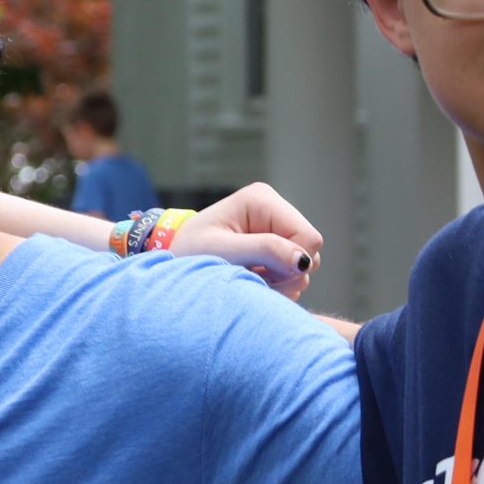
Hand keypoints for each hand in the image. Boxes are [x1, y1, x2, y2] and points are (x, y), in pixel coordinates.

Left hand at [169, 183, 323, 299]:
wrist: (172, 260)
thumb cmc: (189, 252)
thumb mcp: (223, 252)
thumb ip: (264, 250)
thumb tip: (303, 260)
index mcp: (262, 200)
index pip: (308, 238)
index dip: (292, 262)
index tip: (263, 273)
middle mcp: (274, 210)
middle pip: (310, 253)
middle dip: (285, 273)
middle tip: (250, 276)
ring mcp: (276, 229)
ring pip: (303, 266)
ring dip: (278, 281)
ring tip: (246, 276)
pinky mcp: (274, 246)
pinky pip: (293, 273)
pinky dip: (275, 283)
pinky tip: (251, 279)